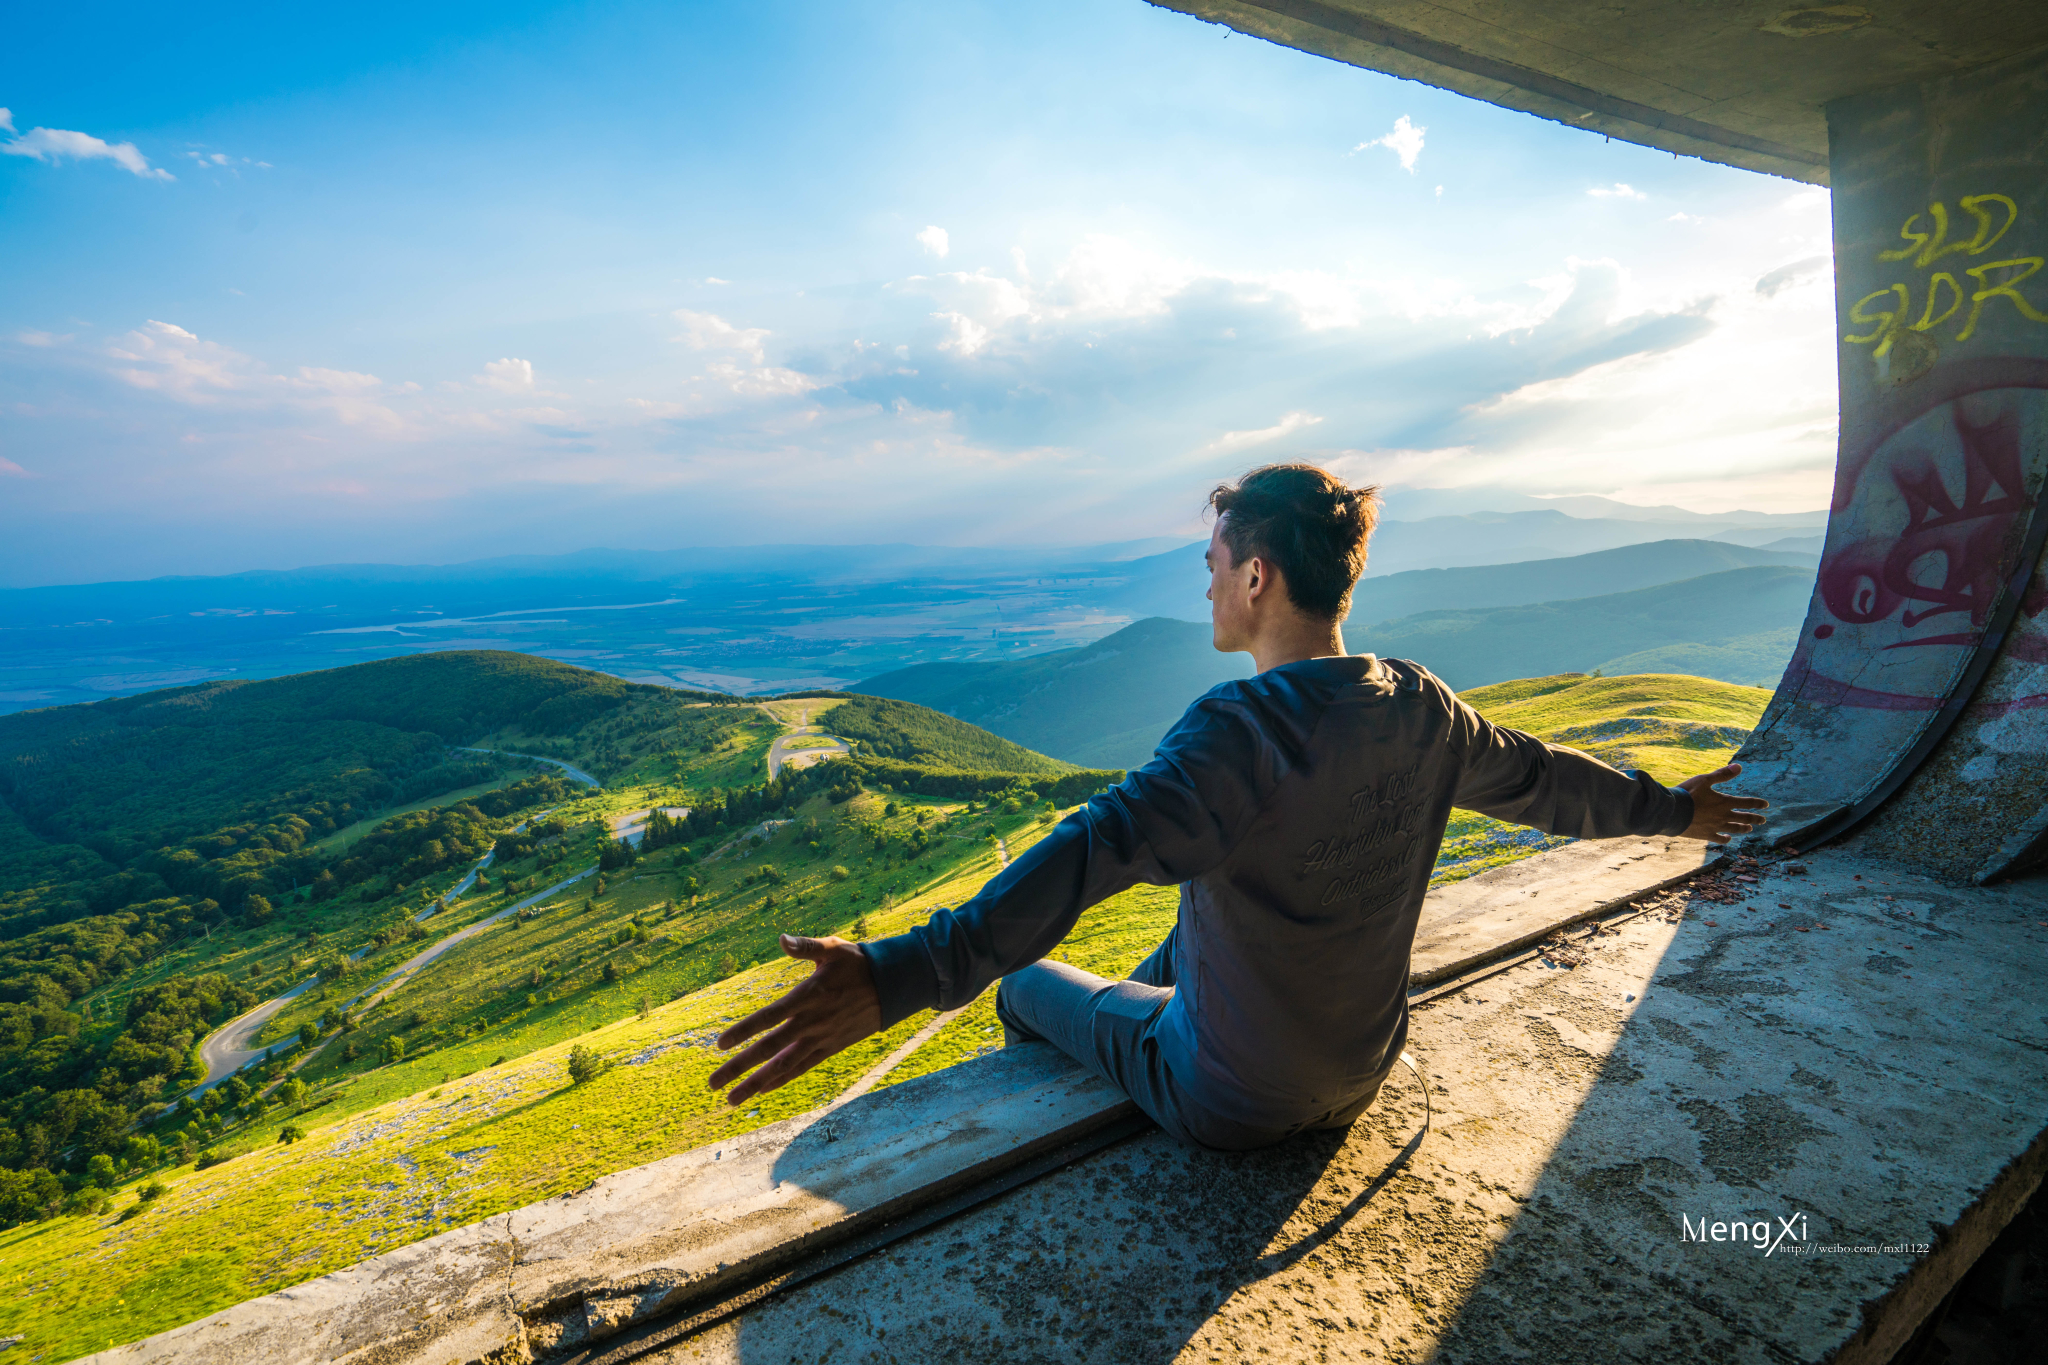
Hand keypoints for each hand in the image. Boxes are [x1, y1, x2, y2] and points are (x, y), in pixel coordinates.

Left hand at [707, 934, 881, 1106]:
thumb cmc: (859, 963)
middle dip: (739, 1067)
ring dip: (756, 1083)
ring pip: (783, 1066)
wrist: (893, 986)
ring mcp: (821, 1039)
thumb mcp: (832, 948)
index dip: (744, 1031)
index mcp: (808, 996)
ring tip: (732, 1098)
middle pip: (769, 1049)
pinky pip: (802, 1067)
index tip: (720, 1045)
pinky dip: (782, 1079)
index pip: (769, 1017)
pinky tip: (763, 1089)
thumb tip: (780, 938)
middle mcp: (811, 1022)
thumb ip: (804, 947)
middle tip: (713, 1083)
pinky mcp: (831, 1048)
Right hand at [1677, 763, 1768, 844]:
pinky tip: (1728, 838)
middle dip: (1755, 819)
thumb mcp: (1704, 780)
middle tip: (1763, 820)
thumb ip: (1722, 775)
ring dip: (1743, 829)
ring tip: (1749, 829)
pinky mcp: (1706, 834)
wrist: (1673, 812)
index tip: (1766, 805)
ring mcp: (1716, 827)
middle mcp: (1723, 816)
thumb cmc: (1687, 793)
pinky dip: (1726, 839)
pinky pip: (1720, 839)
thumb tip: (1739, 766)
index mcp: (1724, 802)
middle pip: (1745, 818)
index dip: (1757, 803)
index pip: (1746, 803)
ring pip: (1735, 829)